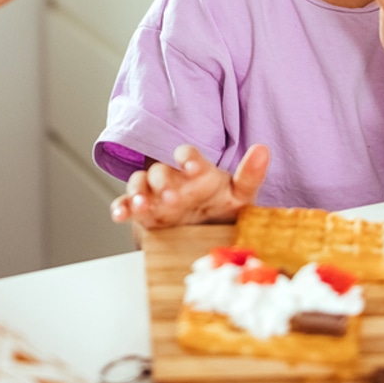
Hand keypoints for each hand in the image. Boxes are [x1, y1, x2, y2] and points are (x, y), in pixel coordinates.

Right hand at [109, 144, 269, 229]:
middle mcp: (173, 179)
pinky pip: (126, 205)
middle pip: (160, 171)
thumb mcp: (240, 195)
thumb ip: (250, 175)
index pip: (188, 156)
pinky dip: (121, 208)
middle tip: (172, 197)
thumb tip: (263, 150)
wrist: (207, 232)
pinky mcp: (143, 212)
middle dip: (163, 182)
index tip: (190, 166)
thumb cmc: (222, 208)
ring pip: (139, 185)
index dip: (187, 158)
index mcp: (195, 171)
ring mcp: (155, 195)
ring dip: (138, 193)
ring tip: (142, 205)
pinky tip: (120, 215)